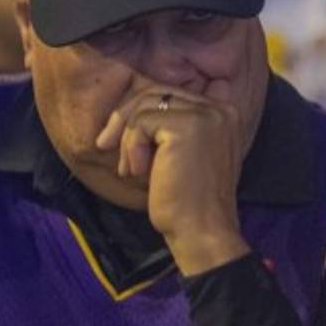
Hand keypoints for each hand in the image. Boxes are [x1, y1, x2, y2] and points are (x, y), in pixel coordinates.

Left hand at [95, 84, 250, 275]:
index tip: (121, 138)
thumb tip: (132, 102)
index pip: (168, 93)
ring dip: (127, 138)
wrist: (201, 232)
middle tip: (104, 145)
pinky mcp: (188, 127)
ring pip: (144, 105)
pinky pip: (141, 122)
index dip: (138, 112)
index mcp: (220, 113)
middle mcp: (218, 109)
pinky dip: (131, 147)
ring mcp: (206, 116)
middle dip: (123, 118)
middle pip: (154, 93)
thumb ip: (167, 125)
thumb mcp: (178, 154)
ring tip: (129, 169)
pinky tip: (138, 172)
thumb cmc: (185, 200)